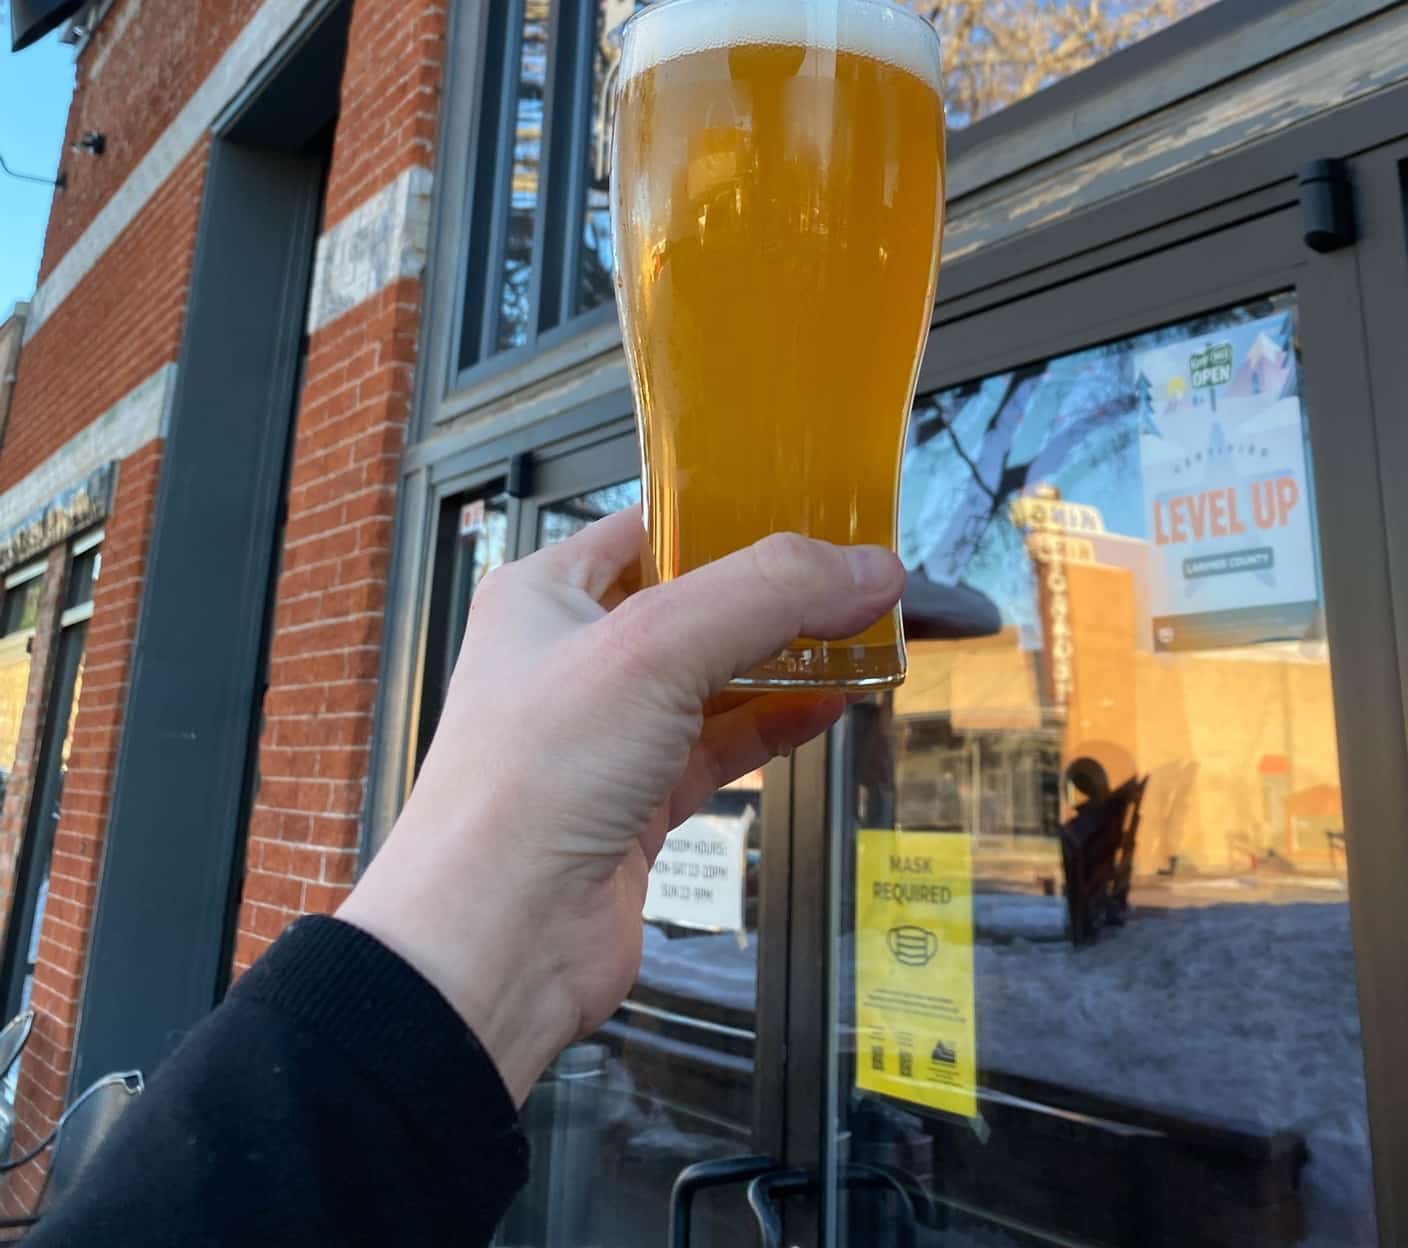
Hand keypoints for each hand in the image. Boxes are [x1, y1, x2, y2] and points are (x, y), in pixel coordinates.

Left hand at [339, 506, 903, 1102]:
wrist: (494, 943)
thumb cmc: (530, 781)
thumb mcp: (653, 649)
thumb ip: (767, 595)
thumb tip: (870, 567)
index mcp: (545, 593)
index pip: (652, 527)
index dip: (731, 514)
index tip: (815, 507)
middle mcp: (571, 656)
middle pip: (694, 602)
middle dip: (775, 593)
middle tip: (858, 576)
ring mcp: (606, 734)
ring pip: (715, 677)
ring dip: (787, 659)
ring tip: (866, 636)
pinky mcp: (637, 804)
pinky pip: (722, 745)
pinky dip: (777, 724)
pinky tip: (833, 705)